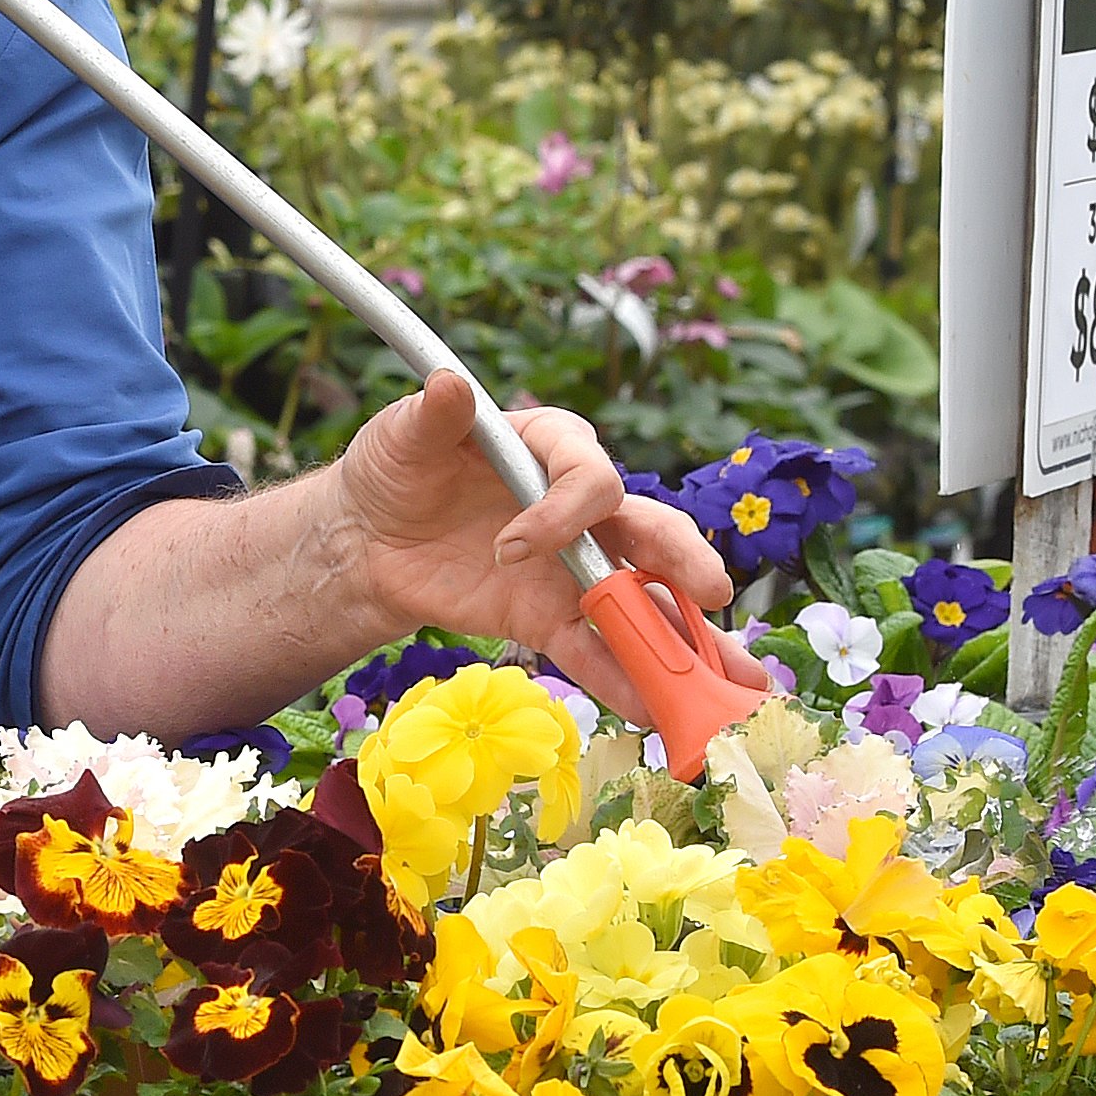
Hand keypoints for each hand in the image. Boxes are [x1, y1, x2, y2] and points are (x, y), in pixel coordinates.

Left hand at [325, 374, 766, 729]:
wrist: (369, 536)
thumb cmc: (397, 465)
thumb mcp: (404, 432)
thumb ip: (434, 414)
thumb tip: (449, 385)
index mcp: (554, 447)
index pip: (590, 476)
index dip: (565, 512)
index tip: (510, 546)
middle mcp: (579, 508)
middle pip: (648, 531)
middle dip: (683, 562)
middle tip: (711, 593)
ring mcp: (570, 567)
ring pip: (638, 600)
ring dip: (680, 638)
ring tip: (726, 680)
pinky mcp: (546, 616)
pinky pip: (592, 649)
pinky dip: (620, 679)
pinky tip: (652, 710)